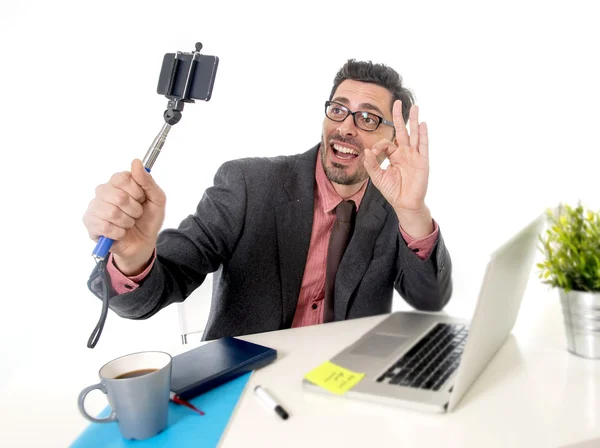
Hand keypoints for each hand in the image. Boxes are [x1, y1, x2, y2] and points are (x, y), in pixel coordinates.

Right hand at [82, 159, 165, 274]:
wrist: (142, 243)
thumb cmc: (148, 219)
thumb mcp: (157, 199)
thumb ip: (148, 181)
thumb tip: (136, 162)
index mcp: (118, 182)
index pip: (123, 178)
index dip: (137, 192)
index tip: (142, 199)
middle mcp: (103, 191)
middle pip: (118, 196)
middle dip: (135, 210)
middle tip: (136, 214)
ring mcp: (95, 207)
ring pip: (112, 212)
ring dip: (127, 222)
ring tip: (128, 224)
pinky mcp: (90, 223)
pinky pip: (105, 227)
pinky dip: (119, 233)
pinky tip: (120, 233)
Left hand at [363, 100, 429, 212]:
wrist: (405, 203)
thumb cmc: (393, 191)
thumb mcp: (378, 177)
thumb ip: (371, 164)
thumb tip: (366, 150)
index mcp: (394, 155)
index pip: (387, 143)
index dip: (379, 145)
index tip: (373, 152)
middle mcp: (405, 153)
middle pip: (402, 131)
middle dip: (399, 117)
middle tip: (397, 102)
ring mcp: (415, 155)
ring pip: (414, 134)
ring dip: (414, 120)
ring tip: (415, 106)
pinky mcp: (422, 161)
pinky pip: (423, 145)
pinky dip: (423, 134)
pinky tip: (422, 124)